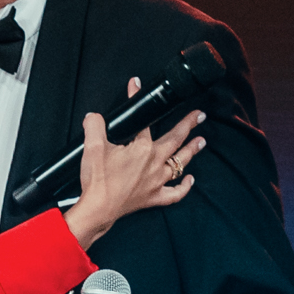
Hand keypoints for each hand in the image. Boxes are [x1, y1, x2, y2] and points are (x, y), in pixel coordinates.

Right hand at [63, 108, 205, 249]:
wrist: (98, 209)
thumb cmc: (98, 180)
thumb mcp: (92, 146)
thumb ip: (94, 125)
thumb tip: (94, 116)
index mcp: (143, 149)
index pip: (145, 121)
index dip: (138, 98)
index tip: (136, 84)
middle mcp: (155, 163)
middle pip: (176, 140)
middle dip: (189, 125)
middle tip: (199, 115)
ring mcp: (157, 181)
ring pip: (180, 163)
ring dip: (192, 151)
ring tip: (202, 141)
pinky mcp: (154, 198)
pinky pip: (175, 194)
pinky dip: (184, 187)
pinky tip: (190, 179)